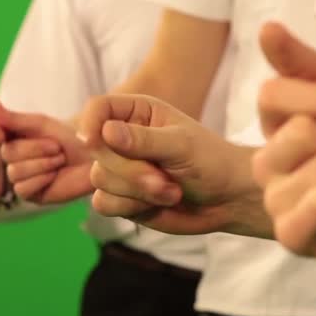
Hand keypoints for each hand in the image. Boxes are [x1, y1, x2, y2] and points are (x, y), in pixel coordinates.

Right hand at [0, 97, 91, 203]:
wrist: (95, 157)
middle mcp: (14, 157)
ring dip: (41, 164)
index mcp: (15, 135)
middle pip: (6, 153)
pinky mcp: (32, 194)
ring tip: (60, 159)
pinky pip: (22, 189)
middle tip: (57, 147)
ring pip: (14, 172)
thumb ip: (14, 118)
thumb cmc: (72, 137)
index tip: (2, 133)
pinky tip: (54, 175)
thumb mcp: (42, 123)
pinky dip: (40, 179)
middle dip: (35, 148)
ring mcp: (21, 177)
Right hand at [78, 94, 265, 235]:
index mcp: (137, 112)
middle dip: (130, 170)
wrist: (226, 199)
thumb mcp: (181, 145)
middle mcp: (122, 138)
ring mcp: (119, 169)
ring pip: (99, 180)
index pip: (97, 108)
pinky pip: (103, 204)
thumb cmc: (210, 161)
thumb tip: (105, 131)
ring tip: (171, 191)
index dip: (90, 123)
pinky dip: (130, 207)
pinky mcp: (121, 197)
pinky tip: (157, 204)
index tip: (93, 141)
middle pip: (96, 150)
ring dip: (136, 191)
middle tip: (164, 178)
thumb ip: (143, 139)